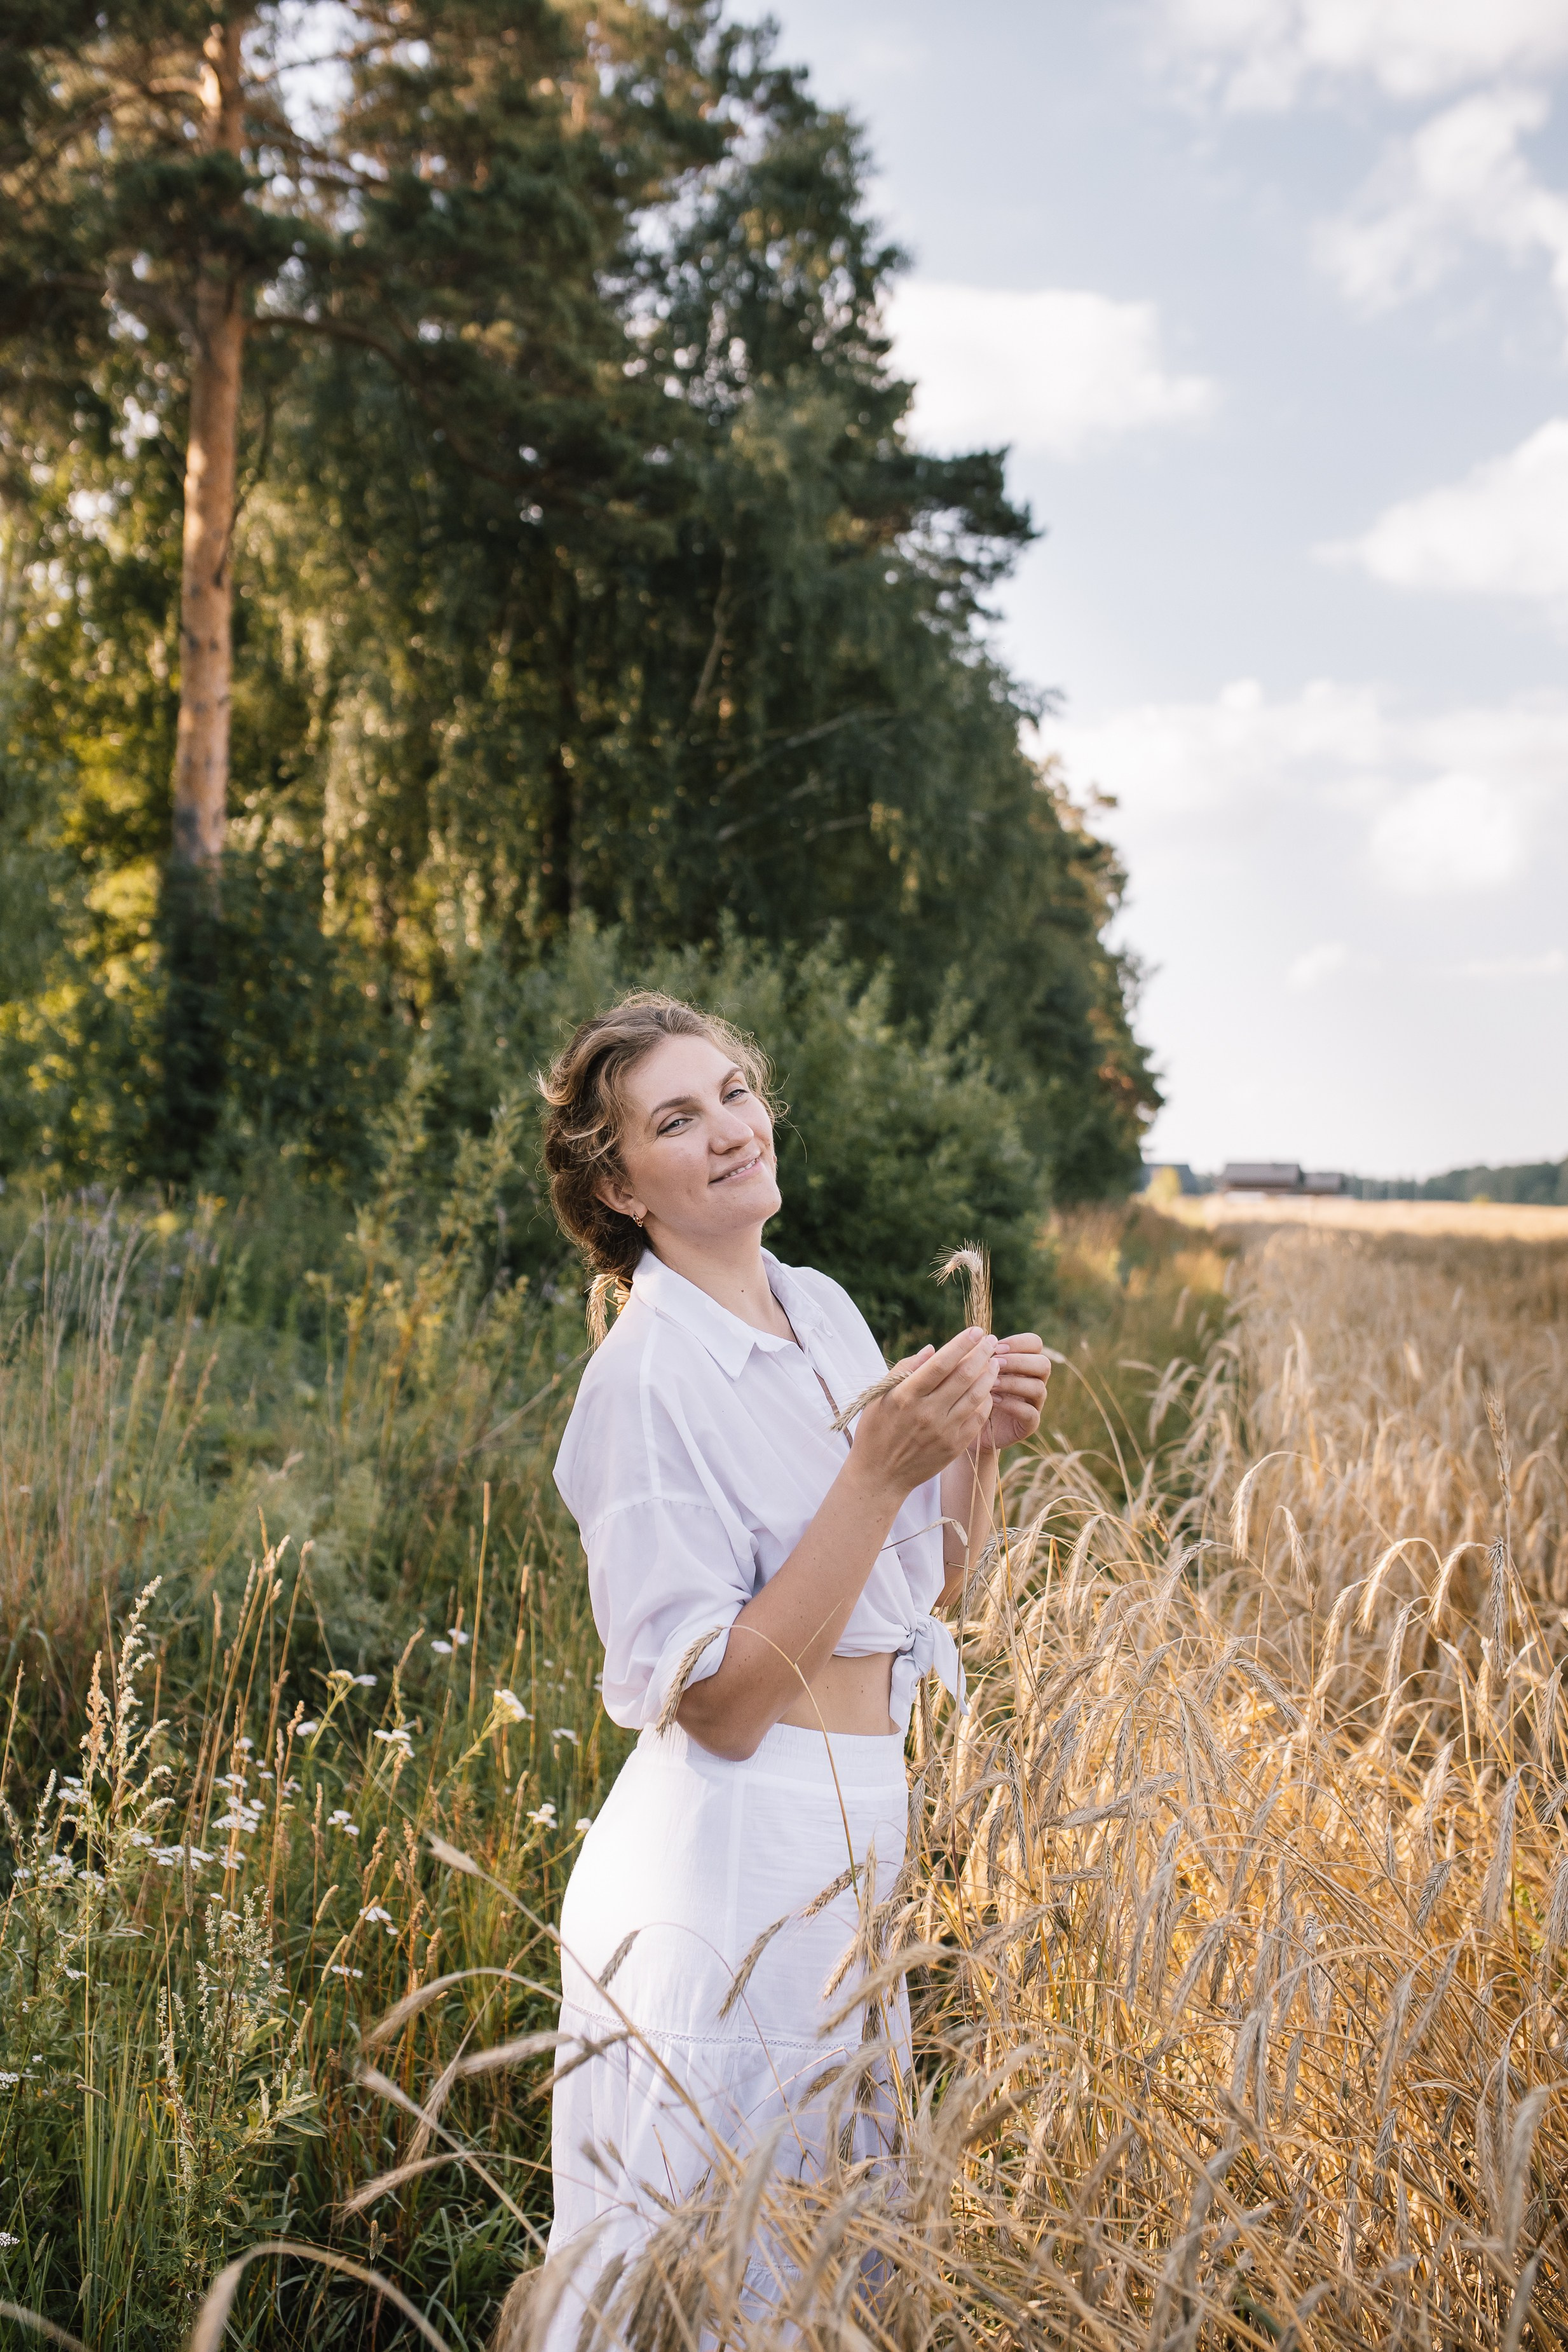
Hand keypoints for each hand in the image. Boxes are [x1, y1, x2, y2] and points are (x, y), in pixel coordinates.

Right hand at [849, 1327, 998, 1498]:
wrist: (880, 1475)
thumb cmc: (876, 1430)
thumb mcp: (879, 1396)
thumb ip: (905, 1369)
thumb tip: (933, 1348)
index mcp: (906, 1396)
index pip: (941, 1363)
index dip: (962, 1344)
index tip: (976, 1331)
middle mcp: (927, 1413)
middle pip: (963, 1376)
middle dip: (982, 1354)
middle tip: (992, 1342)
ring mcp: (943, 1431)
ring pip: (976, 1396)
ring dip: (989, 1376)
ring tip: (995, 1362)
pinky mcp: (953, 1446)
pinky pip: (978, 1419)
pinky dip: (986, 1401)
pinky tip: (988, 1390)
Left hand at [978, 1334, 1049, 1452]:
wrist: (968, 1425)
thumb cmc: (971, 1391)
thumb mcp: (974, 1370)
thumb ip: (979, 1355)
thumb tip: (979, 1338)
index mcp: (1023, 1363)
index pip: (1035, 1344)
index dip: (1019, 1342)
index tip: (996, 1347)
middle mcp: (1033, 1381)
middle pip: (1043, 1364)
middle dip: (1019, 1361)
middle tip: (996, 1364)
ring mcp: (1034, 1403)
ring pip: (1038, 1388)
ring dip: (1013, 1383)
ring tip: (990, 1384)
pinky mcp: (1029, 1424)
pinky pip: (1031, 1413)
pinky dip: (1013, 1405)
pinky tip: (994, 1402)